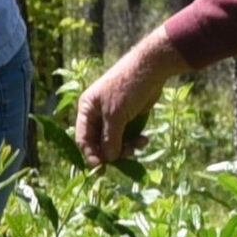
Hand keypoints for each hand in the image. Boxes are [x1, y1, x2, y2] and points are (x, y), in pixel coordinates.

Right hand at [75, 28, 188, 164]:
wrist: (153, 68)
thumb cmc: (128, 88)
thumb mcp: (116, 115)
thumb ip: (110, 139)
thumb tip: (108, 159)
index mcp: (87, 109)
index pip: (83, 138)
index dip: (91, 154)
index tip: (101, 168)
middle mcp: (98, 113)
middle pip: (99, 142)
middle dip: (111, 152)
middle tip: (124, 160)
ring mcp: (114, 115)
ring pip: (115, 140)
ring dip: (125, 147)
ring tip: (137, 147)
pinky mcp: (129, 116)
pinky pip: (128, 135)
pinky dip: (135, 140)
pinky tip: (144, 140)